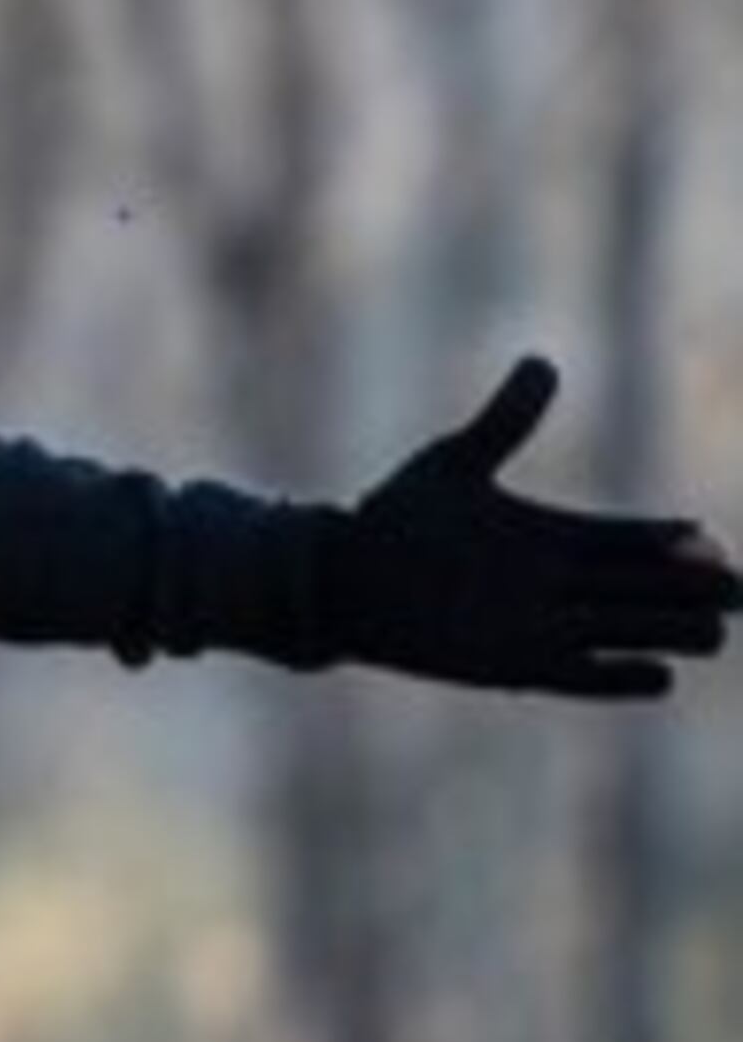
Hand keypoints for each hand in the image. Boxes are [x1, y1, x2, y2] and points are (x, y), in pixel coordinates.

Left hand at [323, 356, 740, 697]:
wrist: (338, 578)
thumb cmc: (395, 520)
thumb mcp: (454, 464)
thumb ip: (505, 421)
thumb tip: (544, 363)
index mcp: (555, 536)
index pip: (633, 540)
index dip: (674, 543)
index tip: (710, 541)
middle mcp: (559, 583)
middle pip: (646, 588)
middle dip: (693, 591)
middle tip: (733, 590)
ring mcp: (541, 627)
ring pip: (627, 632)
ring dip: (670, 633)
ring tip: (715, 634)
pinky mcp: (514, 667)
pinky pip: (581, 678)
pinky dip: (619, 678)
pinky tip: (661, 676)